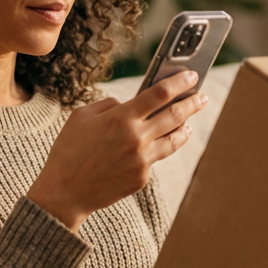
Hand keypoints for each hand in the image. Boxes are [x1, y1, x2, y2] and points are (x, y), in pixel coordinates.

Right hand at [27, 71, 207, 231]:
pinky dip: (160, 148)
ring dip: (185, 128)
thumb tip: (127, 105)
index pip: (160, 94)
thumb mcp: (81, 117)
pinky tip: (162, 143)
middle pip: (175, 116)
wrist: (65, 192)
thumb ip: (108, 105)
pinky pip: (155, 158)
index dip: (179, 82)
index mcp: (121, 118)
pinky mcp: (142, 178)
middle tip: (202, 97)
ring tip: (190, 123)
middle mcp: (137, 138)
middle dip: (192, 103)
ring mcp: (142, 160)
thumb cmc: (69, 150)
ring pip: (174, 140)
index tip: (191, 75)